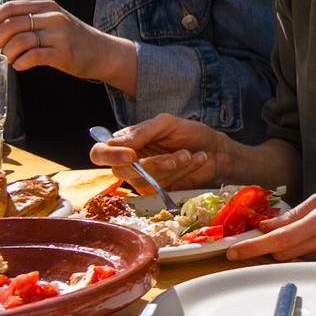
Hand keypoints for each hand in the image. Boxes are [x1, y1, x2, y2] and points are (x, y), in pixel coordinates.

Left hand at [0, 0, 133, 85]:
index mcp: (48, 6)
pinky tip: (20, 65)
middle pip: (10, 25)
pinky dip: (20, 63)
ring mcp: (59, 35)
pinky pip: (32, 57)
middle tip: (0, 50)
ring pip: (19, 41)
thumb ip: (31, 18)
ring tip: (11, 58)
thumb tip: (0, 26)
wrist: (105, 52)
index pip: (9, 7)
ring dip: (8, 53)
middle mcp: (53, 17)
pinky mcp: (63, 53)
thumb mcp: (54, 21)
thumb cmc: (75, 39)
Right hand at [89, 113, 223, 190]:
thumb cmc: (188, 133)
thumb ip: (142, 131)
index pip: (99, 153)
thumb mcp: (166, 123)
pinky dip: (183, 173)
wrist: (214, 149)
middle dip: (153, 164)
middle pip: (122, 172)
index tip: (131, 156)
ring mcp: (142, 179)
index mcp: (125, 143)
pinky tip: (197, 160)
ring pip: (145, 181)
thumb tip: (117, 143)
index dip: (110, 156)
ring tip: (190, 154)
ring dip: (174, 167)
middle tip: (179, 156)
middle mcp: (128, 163)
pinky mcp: (158, 192)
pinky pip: (162, 188)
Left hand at [227, 182, 315, 262]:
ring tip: (282, 236)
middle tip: (249, 240)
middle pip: (284, 254)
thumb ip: (296, 213)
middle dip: (264, 248)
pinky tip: (306, 241)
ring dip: (283, 250)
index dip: (254, 247)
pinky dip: (301, 252)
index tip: (233, 251)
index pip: (282, 239)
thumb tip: (266, 225)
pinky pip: (312, 260)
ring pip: (296, 259)